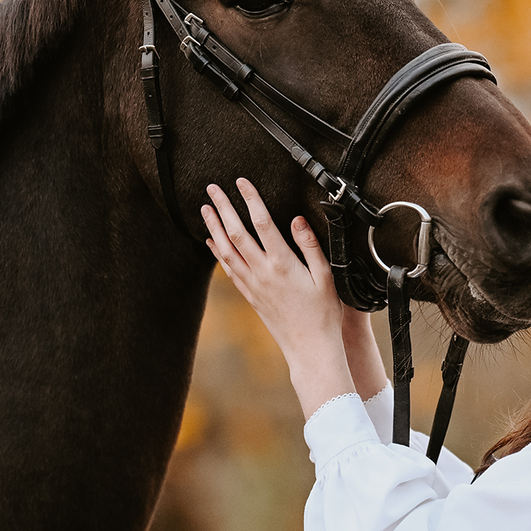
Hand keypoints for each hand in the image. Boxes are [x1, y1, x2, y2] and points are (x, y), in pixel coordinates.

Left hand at [201, 179, 359, 418]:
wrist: (310, 348)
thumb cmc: (324, 313)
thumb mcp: (326, 276)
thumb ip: (310, 245)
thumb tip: (297, 219)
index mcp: (283, 264)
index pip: (262, 223)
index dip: (250, 199)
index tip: (241, 181)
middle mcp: (263, 273)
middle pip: (236, 233)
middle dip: (223, 208)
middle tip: (211, 188)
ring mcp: (253, 286)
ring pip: (226, 251)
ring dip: (214, 228)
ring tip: (205, 209)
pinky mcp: (250, 297)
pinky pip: (228, 270)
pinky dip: (218, 253)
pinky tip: (212, 242)